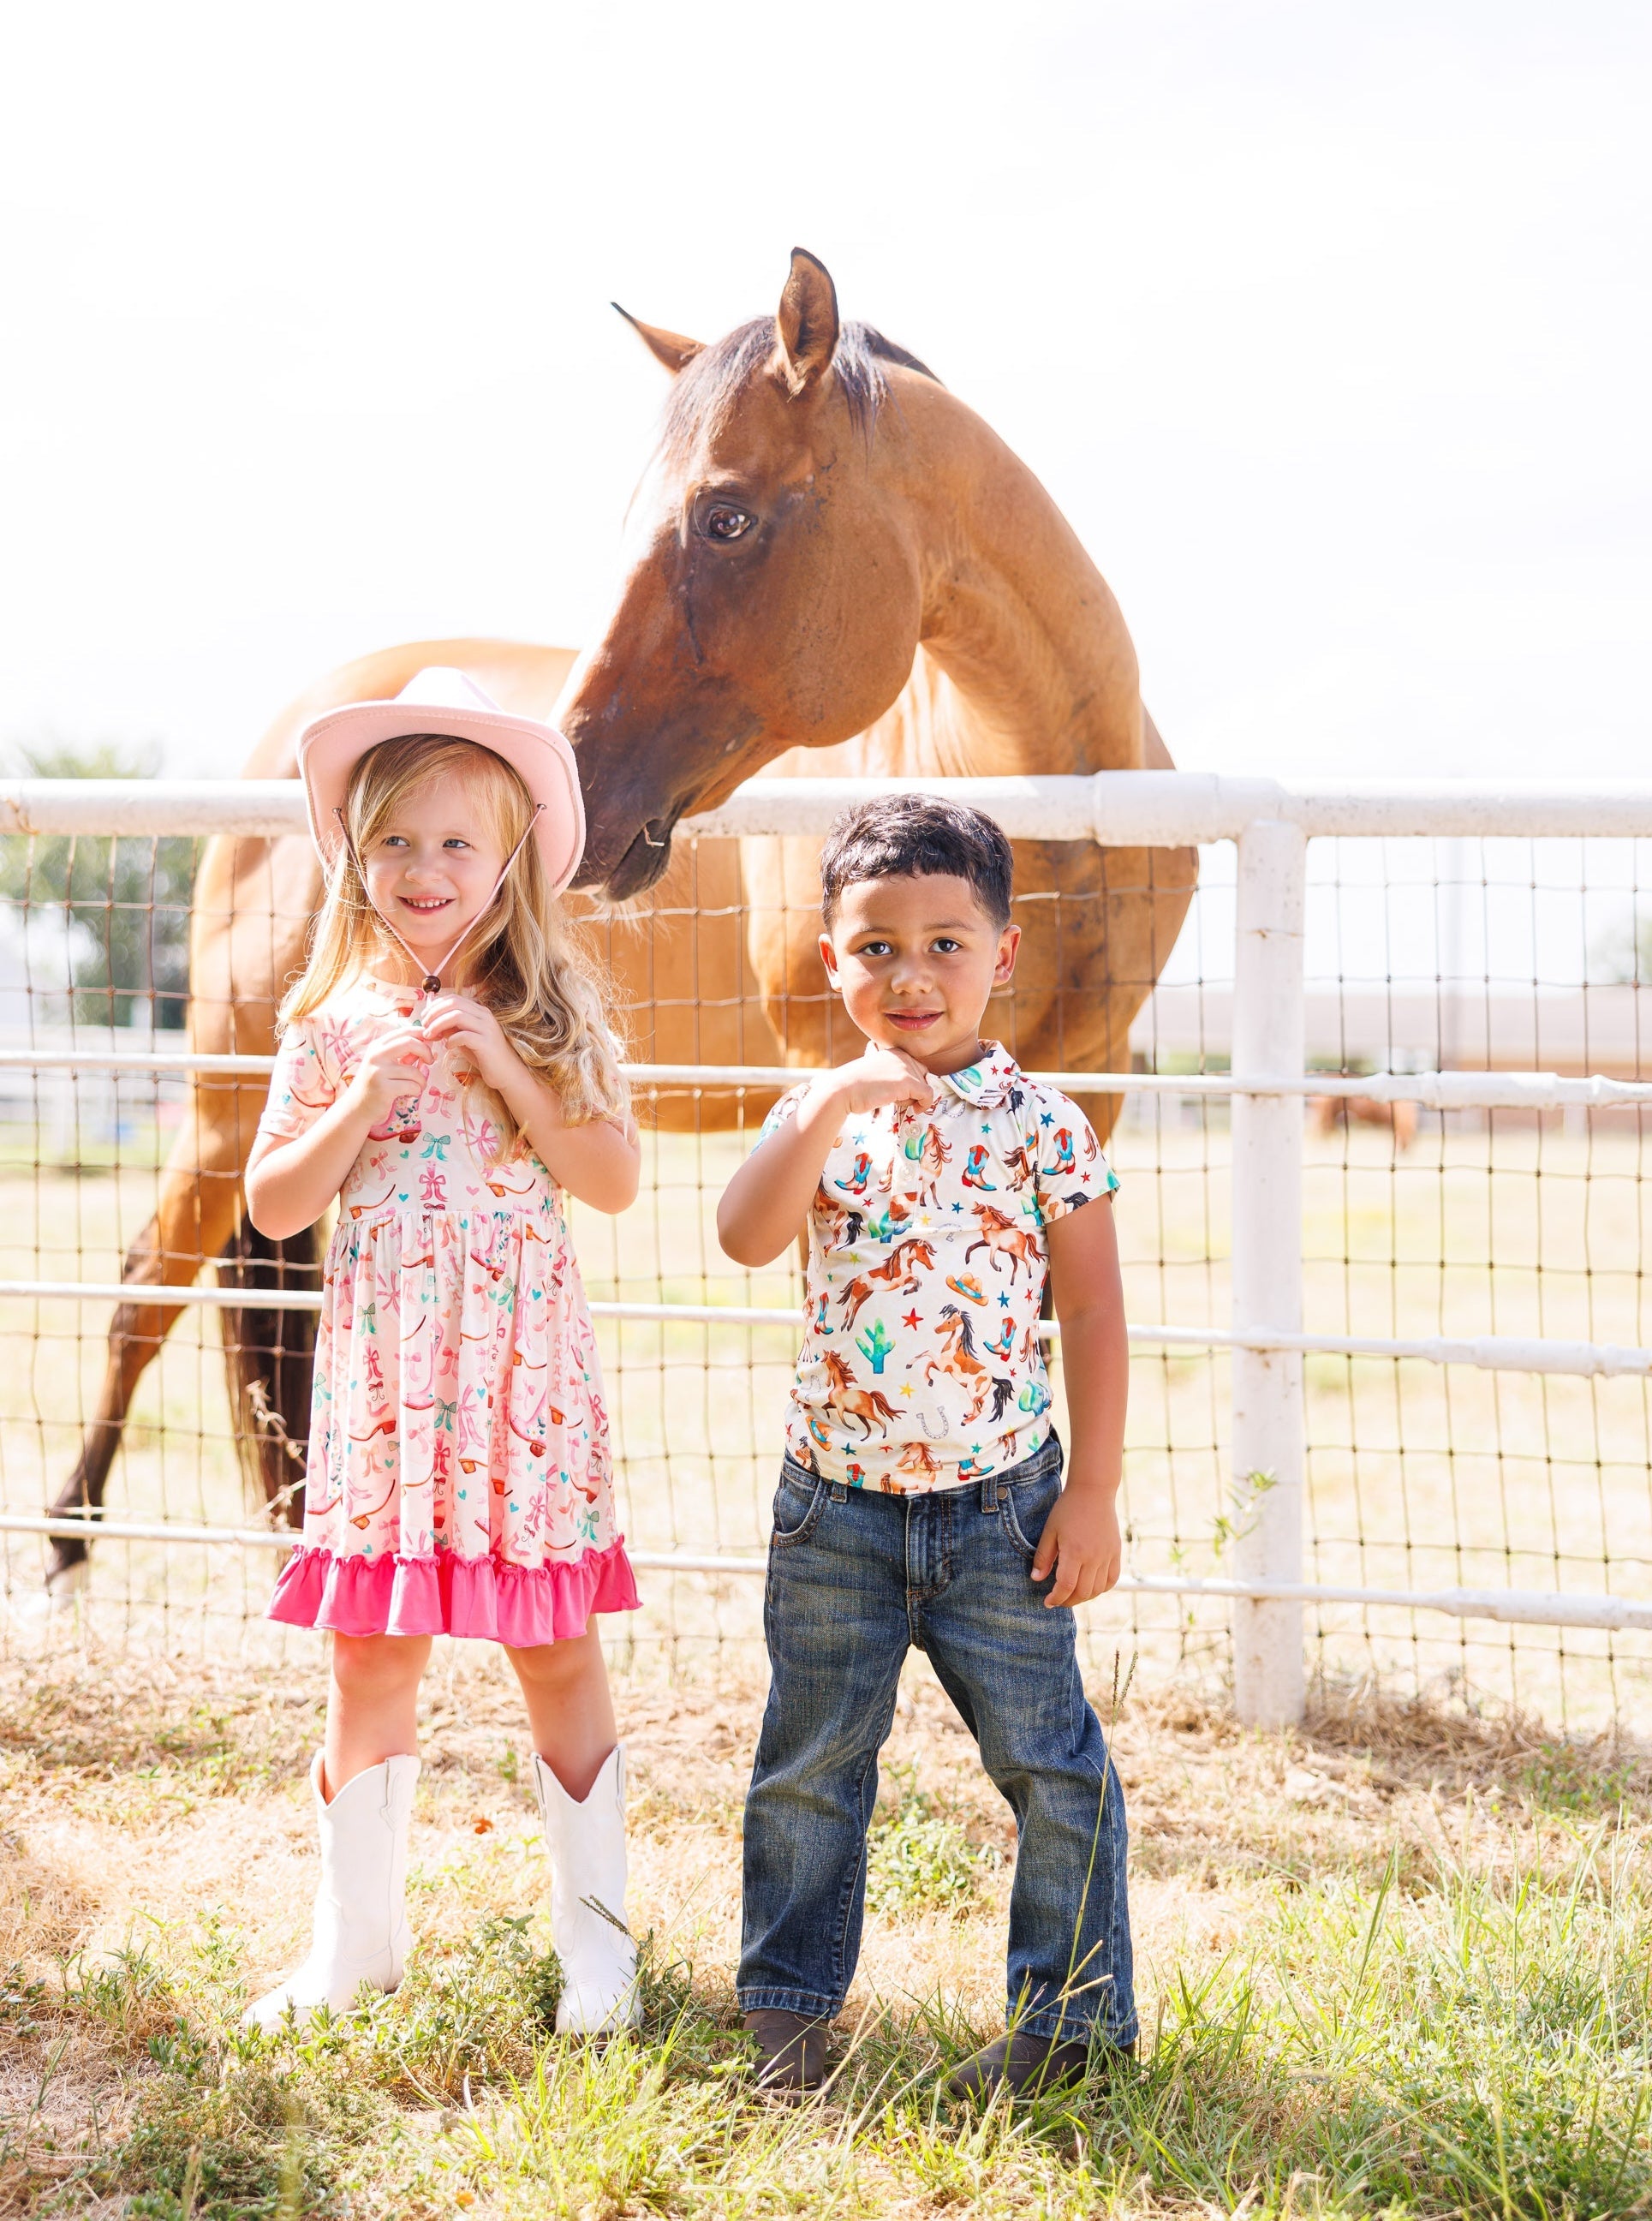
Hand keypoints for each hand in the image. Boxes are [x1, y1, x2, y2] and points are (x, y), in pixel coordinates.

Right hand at [342, 1021, 433, 1122]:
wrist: (356, 1108)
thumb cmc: (376, 1085)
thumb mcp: (386, 1064)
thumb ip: (403, 1053)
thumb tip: (427, 1042)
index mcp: (377, 1046)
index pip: (404, 1031)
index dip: (422, 1034)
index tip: (432, 1042)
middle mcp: (376, 1056)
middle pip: (409, 1043)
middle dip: (426, 1051)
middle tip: (430, 1061)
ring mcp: (378, 1072)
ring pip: (414, 1071)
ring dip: (422, 1081)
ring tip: (416, 1086)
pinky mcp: (383, 1089)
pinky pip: (412, 1086)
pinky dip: (416, 1091)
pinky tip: (409, 1094)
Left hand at [418, 994, 522, 1093]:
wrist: (506, 1073)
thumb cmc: (484, 1056)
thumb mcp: (465, 1038)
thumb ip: (452, 1028)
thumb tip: (432, 1021)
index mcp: (479, 1011)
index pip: (453, 998)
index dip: (435, 1006)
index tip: (424, 1018)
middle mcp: (484, 1016)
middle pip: (454, 1003)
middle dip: (434, 1013)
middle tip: (424, 1026)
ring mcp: (487, 1028)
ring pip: (457, 1016)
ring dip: (438, 1025)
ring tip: (430, 1036)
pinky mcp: (487, 1043)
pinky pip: (464, 1035)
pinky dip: (451, 1040)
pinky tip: (447, 1047)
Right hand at [820, 1044, 935, 1117]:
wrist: (842, 1090)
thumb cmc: (853, 1087)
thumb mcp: (874, 1073)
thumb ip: (890, 1075)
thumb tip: (903, 1089)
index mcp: (893, 1052)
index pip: (914, 1066)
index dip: (912, 1082)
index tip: (901, 1094)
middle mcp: (901, 1056)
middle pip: (922, 1075)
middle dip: (914, 1089)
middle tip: (898, 1099)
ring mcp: (905, 1067)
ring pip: (924, 1086)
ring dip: (913, 1098)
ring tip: (895, 1101)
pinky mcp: (907, 1081)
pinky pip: (928, 1095)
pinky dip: (925, 1104)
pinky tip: (915, 1109)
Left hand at [1030, 1481, 1121, 1607]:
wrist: (1093, 1491)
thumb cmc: (1067, 1509)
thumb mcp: (1050, 1531)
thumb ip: (1043, 1557)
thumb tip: (1036, 1579)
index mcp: (1075, 1552)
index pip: (1066, 1586)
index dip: (1056, 1598)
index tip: (1048, 1602)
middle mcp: (1093, 1557)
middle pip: (1083, 1592)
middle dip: (1068, 1601)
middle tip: (1058, 1599)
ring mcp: (1107, 1556)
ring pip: (1098, 1589)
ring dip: (1084, 1596)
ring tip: (1072, 1593)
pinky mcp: (1116, 1552)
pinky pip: (1112, 1579)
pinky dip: (1101, 1588)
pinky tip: (1090, 1586)